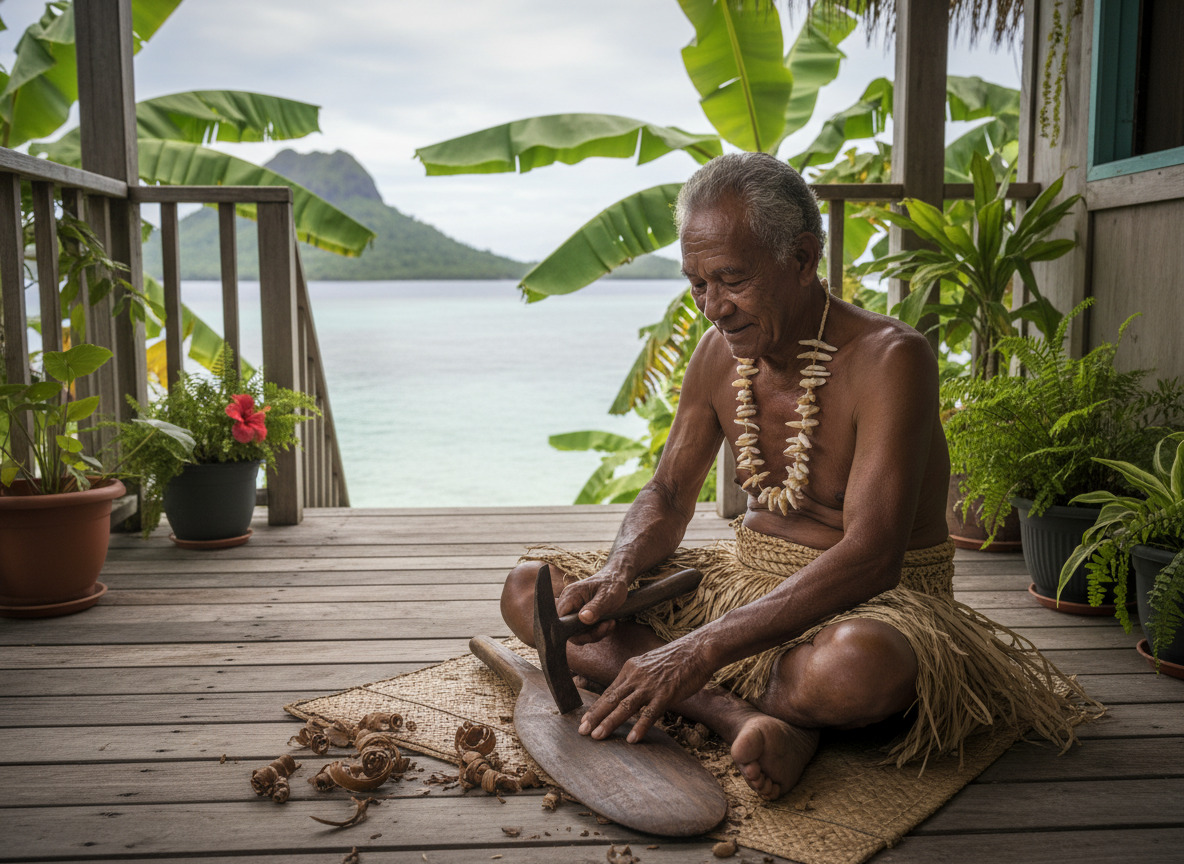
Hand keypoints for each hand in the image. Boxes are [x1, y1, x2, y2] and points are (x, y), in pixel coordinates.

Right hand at [555, 569, 628, 645]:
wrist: (618, 579)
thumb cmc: (612, 584)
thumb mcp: (607, 595)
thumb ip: (595, 607)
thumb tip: (583, 618)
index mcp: (571, 595)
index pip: (561, 618)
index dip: (572, 629)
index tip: (591, 630)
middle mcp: (569, 604)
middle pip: (569, 630)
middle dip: (588, 634)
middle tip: (605, 627)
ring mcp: (575, 611)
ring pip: (577, 633)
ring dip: (595, 634)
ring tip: (610, 623)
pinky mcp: (581, 618)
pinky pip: (584, 632)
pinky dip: (597, 632)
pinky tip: (609, 623)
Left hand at [578, 638, 711, 742]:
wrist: (698, 649)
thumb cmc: (677, 658)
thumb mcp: (650, 664)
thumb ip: (638, 678)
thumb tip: (630, 693)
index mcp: (631, 668)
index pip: (609, 691)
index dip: (596, 707)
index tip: (585, 720)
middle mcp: (636, 676)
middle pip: (611, 699)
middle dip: (595, 717)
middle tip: (581, 732)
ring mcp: (650, 685)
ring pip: (625, 706)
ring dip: (609, 723)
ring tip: (597, 736)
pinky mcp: (666, 693)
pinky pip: (650, 713)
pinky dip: (640, 727)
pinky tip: (632, 739)